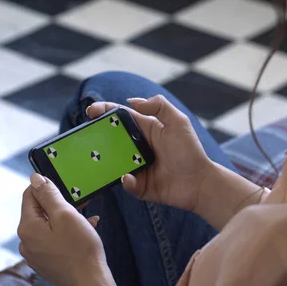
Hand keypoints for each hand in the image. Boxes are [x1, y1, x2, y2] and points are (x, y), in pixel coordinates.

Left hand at [18, 174, 114, 285]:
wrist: (89, 281)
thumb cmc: (80, 250)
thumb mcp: (66, 214)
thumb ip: (49, 195)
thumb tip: (35, 179)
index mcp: (27, 227)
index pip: (29, 195)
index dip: (46, 187)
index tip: (63, 186)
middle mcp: (27, 241)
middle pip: (39, 211)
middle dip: (59, 204)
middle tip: (79, 203)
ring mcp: (36, 253)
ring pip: (49, 225)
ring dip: (66, 218)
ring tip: (85, 218)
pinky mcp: (47, 261)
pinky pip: (54, 239)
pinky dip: (67, 232)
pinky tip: (84, 231)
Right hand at [86, 95, 212, 211]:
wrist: (200, 182)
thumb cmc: (190, 151)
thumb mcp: (178, 122)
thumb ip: (159, 106)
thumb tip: (131, 101)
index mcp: (146, 129)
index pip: (121, 117)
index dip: (105, 111)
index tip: (90, 110)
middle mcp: (138, 147)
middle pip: (112, 139)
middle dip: (98, 137)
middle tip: (87, 136)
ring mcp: (137, 166)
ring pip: (113, 162)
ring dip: (106, 160)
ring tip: (99, 158)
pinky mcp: (139, 185)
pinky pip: (126, 183)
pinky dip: (125, 180)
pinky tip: (128, 177)